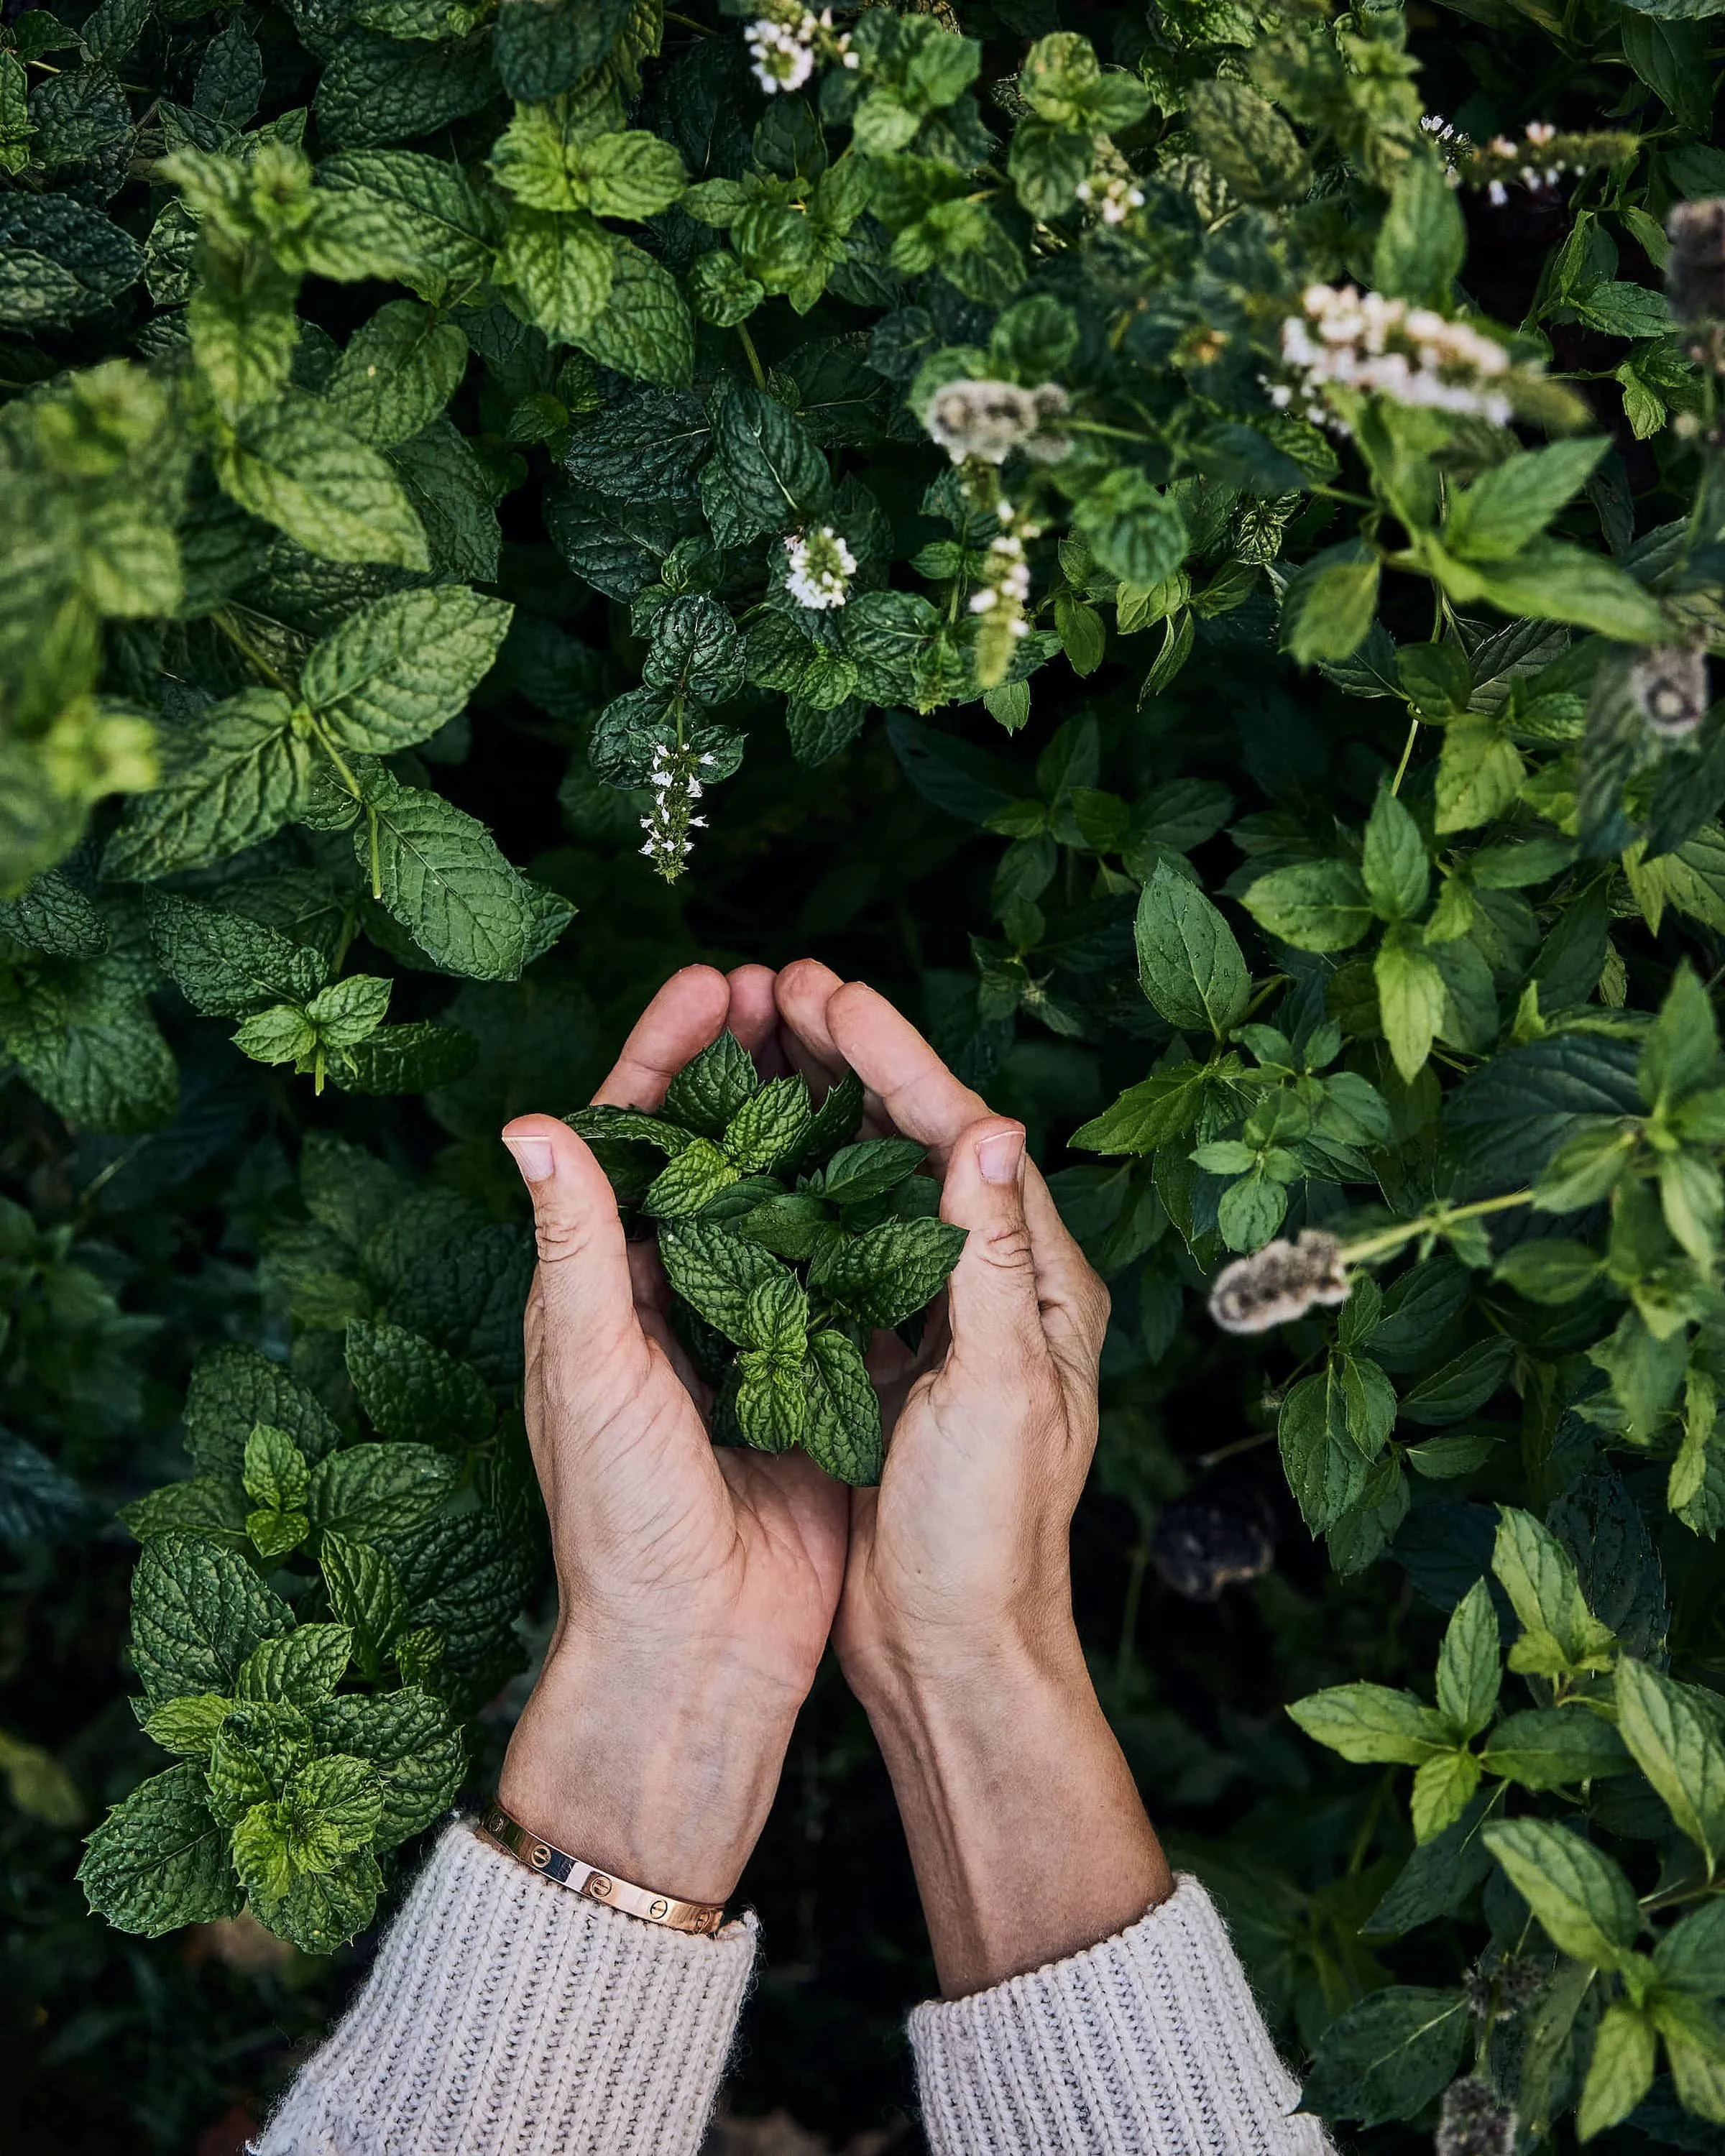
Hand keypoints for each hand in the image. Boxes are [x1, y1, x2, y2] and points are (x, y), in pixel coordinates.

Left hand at [496, 964, 847, 1904]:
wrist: (699, 1644)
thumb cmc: (620, 1514)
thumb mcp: (591, 1367)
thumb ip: (573, 1246)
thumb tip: (529, 1124)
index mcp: (601, 1284)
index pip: (627, 1139)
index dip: (664, 1054)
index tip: (714, 983)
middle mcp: (670, 1295)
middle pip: (708, 1147)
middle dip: (745, 1064)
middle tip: (791, 990)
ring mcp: (745, 1329)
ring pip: (779, 1192)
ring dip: (807, 1116)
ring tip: (849, 1042)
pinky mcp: (809, 1369)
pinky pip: (837, 1265)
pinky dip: (862, 1203)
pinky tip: (901, 1152)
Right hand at [774, 960, 1173, 1992]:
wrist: (954, 1646)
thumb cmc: (987, 1533)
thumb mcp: (1000, 1392)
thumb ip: (992, 1261)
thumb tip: (990, 1129)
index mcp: (1044, 1281)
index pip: (964, 1138)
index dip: (896, 1058)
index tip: (829, 993)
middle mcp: (999, 1285)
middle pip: (921, 1142)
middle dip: (855, 1060)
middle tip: (783, 988)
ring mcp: (942, 1318)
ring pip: (877, 1182)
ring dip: (824, 1108)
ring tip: (765, 1042)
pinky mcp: (891, 1354)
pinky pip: (844, 1243)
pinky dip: (802, 1187)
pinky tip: (754, 1155)